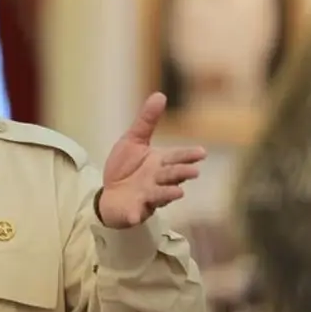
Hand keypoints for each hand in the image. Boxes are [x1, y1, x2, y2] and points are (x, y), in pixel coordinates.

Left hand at [97, 92, 205, 228]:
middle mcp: (158, 180)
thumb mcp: (133, 140)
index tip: (201, 153)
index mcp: (160, 162)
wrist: (109, 193)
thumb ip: (147, 121)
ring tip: (178, 192)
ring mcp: (147, 197)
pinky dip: (136, 215)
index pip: (177, 158)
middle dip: (181, 174)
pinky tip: (135, 217)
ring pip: (160, 195)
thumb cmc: (126, 167)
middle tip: (192, 172)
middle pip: (171, 176)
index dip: (188, 156)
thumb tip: (160, 94)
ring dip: (168, 194)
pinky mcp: (134, 210)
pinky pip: (136, 213)